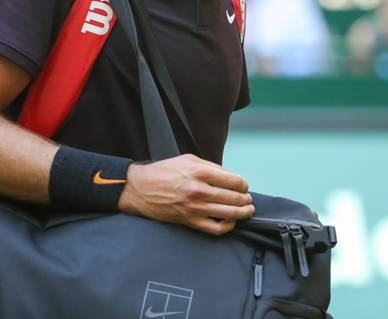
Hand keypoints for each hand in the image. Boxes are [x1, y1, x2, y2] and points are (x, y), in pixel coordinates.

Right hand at [117, 154, 253, 235]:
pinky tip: (231, 222)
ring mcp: (195, 208)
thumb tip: (230, 176)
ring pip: (228, 214)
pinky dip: (227, 227)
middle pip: (234, 198)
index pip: (234, 180)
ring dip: (242, 213)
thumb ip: (211, 167)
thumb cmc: (163, 172)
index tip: (244, 186)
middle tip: (248, 198)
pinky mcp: (189, 221)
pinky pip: (215, 228)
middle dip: (245, 199)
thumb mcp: (188, 159)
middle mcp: (199, 191)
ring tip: (247, 210)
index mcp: (200, 172)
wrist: (140, 189)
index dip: (243, 184)